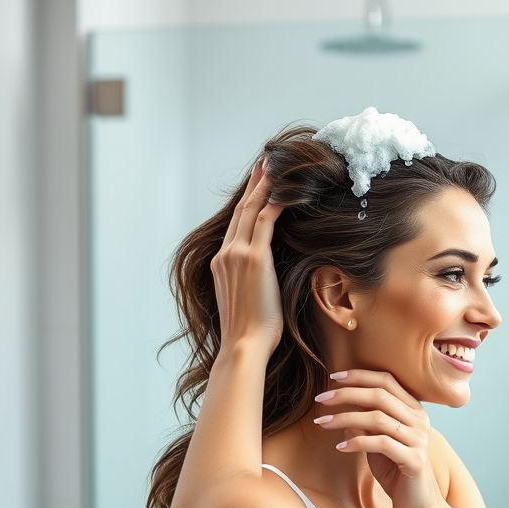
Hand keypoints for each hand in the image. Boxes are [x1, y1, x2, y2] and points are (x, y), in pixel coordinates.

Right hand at [211, 157, 283, 357]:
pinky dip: (276, 202)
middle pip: (240, 211)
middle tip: (265, 162)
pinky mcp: (253, 258)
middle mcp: (225, 254)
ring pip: (251, 210)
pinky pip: (265, 221)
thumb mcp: (246, 299)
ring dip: (265, 186)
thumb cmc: (250, 332)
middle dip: (254, 185)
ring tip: (275, 166)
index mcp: (221, 263)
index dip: (246, 202)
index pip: (235, 225)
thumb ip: (252, 281)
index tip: (256, 185)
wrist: (244, 344)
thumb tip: (268, 276)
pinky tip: (287, 190)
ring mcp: (236, 254)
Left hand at [313, 370, 446, 507]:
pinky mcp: (414, 460)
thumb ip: (365, 421)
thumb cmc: (396, 471)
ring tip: (322, 423)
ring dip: (345, 418)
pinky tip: (340, 448)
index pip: (386, 380)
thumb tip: (340, 402)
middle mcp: (420, 420)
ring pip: (378, 418)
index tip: (333, 377)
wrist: (418, 505)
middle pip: (380, 395)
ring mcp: (419, 439)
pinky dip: (357, 442)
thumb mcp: (377, 441)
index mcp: (413, 410)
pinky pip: (381, 444)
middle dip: (346, 394)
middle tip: (321, 400)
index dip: (359, 376)